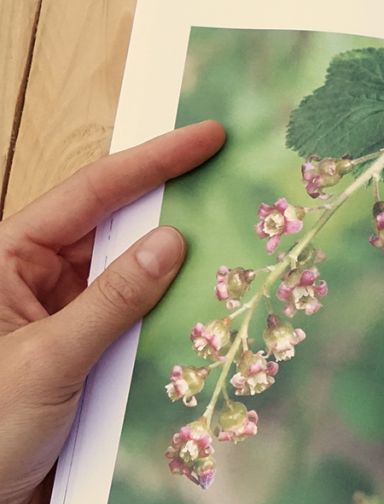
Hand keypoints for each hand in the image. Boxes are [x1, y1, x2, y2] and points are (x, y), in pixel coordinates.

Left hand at [0, 121, 224, 503]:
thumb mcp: (48, 358)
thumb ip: (114, 300)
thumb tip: (173, 243)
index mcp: (9, 262)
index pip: (90, 194)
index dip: (153, 162)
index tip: (207, 138)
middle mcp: (39, 284)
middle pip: (117, 231)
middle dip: (174, 210)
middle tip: (237, 188)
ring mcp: (67, 325)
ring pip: (135, 284)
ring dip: (181, 276)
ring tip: (239, 255)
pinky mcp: (90, 365)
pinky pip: (141, 330)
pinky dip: (174, 324)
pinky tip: (214, 320)